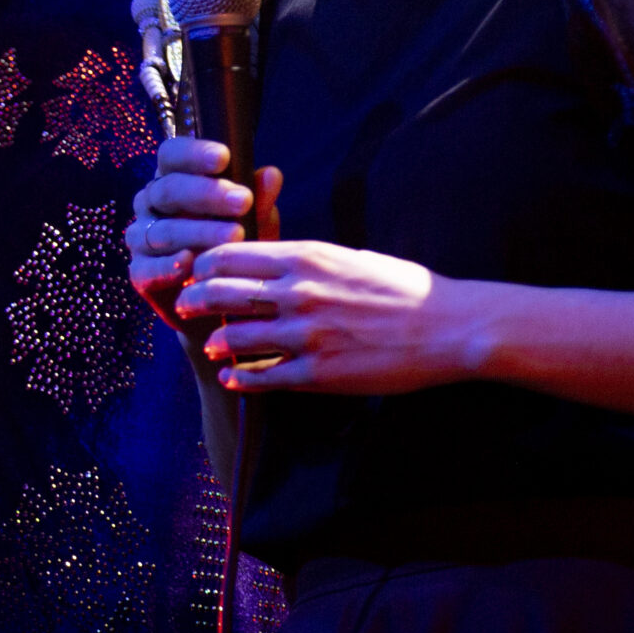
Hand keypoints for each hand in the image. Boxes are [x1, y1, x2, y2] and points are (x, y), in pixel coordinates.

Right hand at [126, 134, 279, 328]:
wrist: (224, 302)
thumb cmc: (237, 246)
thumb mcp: (255, 222)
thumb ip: (260, 201)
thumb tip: (271, 174)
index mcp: (173, 179)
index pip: (172, 155)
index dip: (194, 153)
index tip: (224, 158)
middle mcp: (150, 205)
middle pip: (168, 190)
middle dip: (207, 193)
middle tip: (242, 200)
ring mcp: (141, 239)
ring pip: (163, 230)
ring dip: (199, 231)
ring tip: (235, 234)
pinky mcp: (139, 274)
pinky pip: (148, 268)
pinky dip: (168, 266)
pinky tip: (189, 263)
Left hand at [173, 239, 486, 394]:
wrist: (447, 327)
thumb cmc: (402, 286)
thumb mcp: (348, 256)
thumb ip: (305, 258)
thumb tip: (272, 259)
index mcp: (305, 257)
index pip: (231, 255)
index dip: (205, 264)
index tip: (196, 271)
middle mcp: (298, 293)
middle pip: (221, 293)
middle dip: (195, 300)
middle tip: (186, 306)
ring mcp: (306, 336)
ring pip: (235, 338)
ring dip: (216, 343)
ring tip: (211, 346)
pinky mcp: (319, 374)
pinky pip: (263, 377)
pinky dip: (241, 378)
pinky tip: (234, 378)